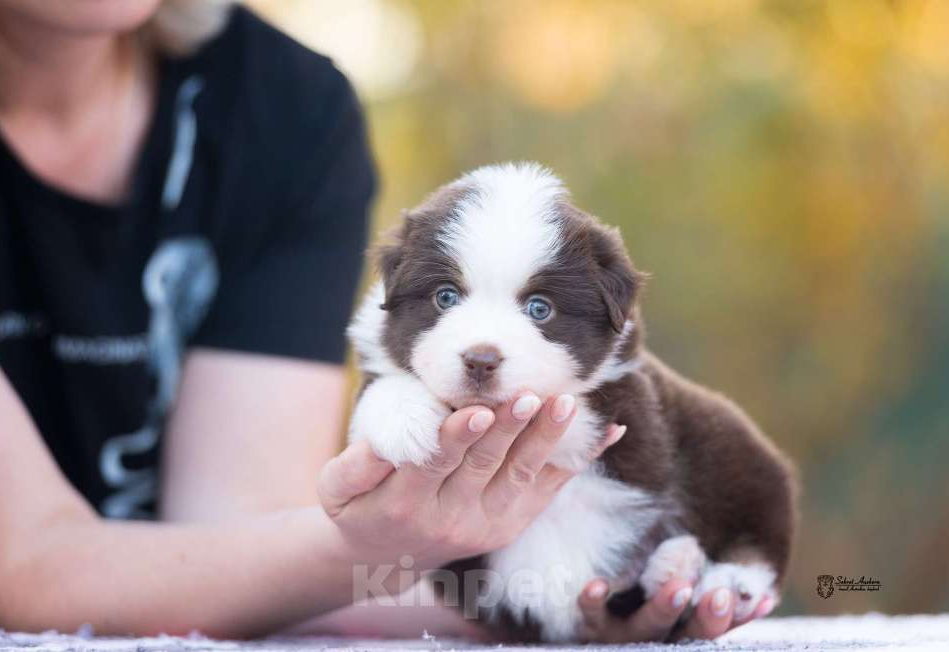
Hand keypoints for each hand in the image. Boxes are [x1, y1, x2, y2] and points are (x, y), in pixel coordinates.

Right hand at [318, 392, 624, 578]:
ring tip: (566, 403)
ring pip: (521, 476)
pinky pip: (549, 490)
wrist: (384, 555)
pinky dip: (578, 460)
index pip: (435, 464)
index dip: (458, 437)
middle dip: (511, 429)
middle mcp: (452, 518)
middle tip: (532, 393)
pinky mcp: (514, 523)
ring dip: (546, 439)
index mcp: (406, 501)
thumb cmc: (360, 504)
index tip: (478, 411)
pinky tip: (609, 432)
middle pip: (486, 467)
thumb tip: (391, 432)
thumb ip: (360, 460)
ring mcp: (489, 523)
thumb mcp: (338, 485)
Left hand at [578, 576, 775, 642]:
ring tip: (679, 586)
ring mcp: (623, 636)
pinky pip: (590, 615)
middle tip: (721, 594)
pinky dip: (593, 601)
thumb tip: (763, 588)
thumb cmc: (641, 613)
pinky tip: (595, 585)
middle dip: (706, 618)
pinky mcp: (590, 626)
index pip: (715, 629)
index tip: (762, 599)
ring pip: (646, 627)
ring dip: (663, 608)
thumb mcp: (678, 610)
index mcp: (681, 636)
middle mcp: (656, 641)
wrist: (589, 636)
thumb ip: (708, 591)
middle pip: (687, 636)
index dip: (739, 618)